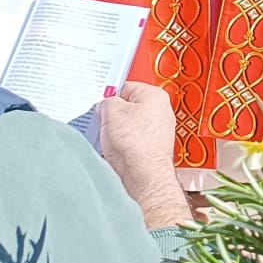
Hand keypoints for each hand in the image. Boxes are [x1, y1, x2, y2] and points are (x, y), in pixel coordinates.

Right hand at [97, 82, 190, 228]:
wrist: (144, 176)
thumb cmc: (136, 144)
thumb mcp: (111, 111)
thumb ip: (107, 101)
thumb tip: (106, 105)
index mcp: (155, 96)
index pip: (127, 87)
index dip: (110, 95)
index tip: (101, 102)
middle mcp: (161, 113)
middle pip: (129, 107)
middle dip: (113, 114)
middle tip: (103, 121)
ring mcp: (158, 132)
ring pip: (129, 126)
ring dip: (116, 132)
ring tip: (109, 138)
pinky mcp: (152, 150)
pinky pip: (132, 142)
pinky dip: (122, 145)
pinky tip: (115, 151)